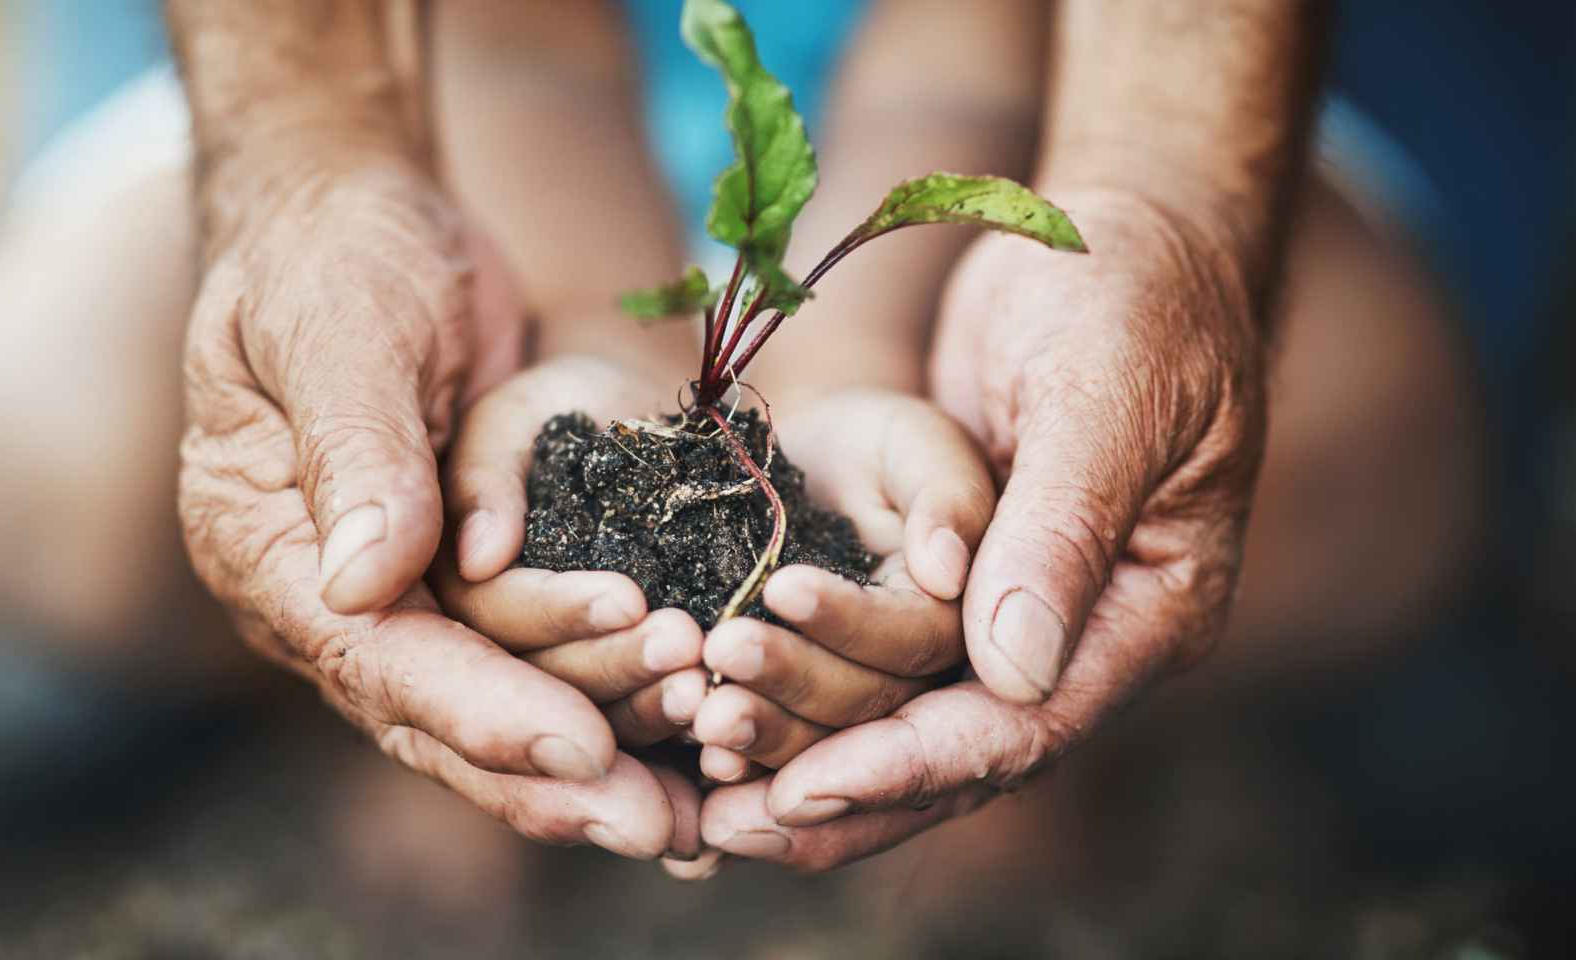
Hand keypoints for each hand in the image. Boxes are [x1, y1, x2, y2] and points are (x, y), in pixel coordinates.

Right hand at [179, 167, 694, 859]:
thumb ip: (356, 449)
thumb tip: (364, 584)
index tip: (581, 751)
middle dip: (548, 775)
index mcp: (266, 549)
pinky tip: (683, 751)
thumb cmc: (335, 255)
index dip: (481, 710)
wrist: (359, 221)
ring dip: (596, 749)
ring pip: (494, 705)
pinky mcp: (460, 580)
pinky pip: (533, 661)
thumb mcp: (338, 327)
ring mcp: (395, 595)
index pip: (378, 657)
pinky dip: (604, 704)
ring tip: (696, 801)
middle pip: (437, 716)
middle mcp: (325, 598)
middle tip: (659, 827)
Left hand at [697, 188, 1267, 869]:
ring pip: (912, 721)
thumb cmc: (1130, 294)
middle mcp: (1086, 636)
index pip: (1027, 724)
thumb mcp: (1105, 397)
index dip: (914, 764)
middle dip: (844, 788)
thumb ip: (1062, 529)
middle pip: (960, 753)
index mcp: (1149, 610)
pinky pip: (883, 662)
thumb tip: (1011, 674)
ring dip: (811, 756)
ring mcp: (1022, 612)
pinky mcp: (960, 582)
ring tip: (705, 799)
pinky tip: (724, 725)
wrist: (1115, 233)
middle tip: (724, 826)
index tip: (809, 789)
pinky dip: (811, 695)